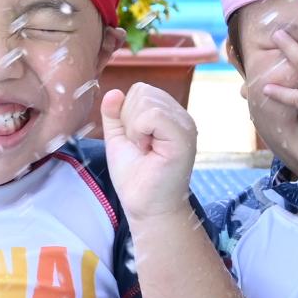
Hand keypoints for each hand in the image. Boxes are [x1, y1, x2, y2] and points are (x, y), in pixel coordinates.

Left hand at [100, 82, 197, 216]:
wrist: (145, 207)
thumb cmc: (135, 178)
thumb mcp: (118, 140)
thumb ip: (114, 115)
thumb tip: (113, 92)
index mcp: (168, 114)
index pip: (140, 91)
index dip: (127, 114)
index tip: (135, 142)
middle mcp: (180, 116)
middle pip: (142, 92)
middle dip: (129, 121)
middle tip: (140, 147)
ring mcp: (184, 124)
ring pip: (146, 101)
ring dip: (134, 128)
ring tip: (144, 150)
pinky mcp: (183, 136)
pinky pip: (153, 114)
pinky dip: (140, 131)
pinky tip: (147, 150)